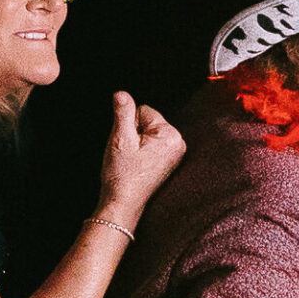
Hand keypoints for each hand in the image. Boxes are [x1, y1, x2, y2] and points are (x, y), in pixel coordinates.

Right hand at [95, 92, 185, 223]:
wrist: (123, 203)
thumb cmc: (122, 175)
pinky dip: (140, 151)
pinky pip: (150, 144)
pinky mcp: (168, 161)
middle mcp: (178, 143)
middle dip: (134, 133)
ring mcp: (174, 154)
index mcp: (171, 136)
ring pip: (147, 132)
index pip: (144, 110)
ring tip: (132, 161)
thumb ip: (123, 112)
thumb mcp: (120, 138)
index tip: (127, 145)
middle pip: (147, 121)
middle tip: (129, 155)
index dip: (129, 125)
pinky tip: (137, 165)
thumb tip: (121, 94)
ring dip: (136, 143)